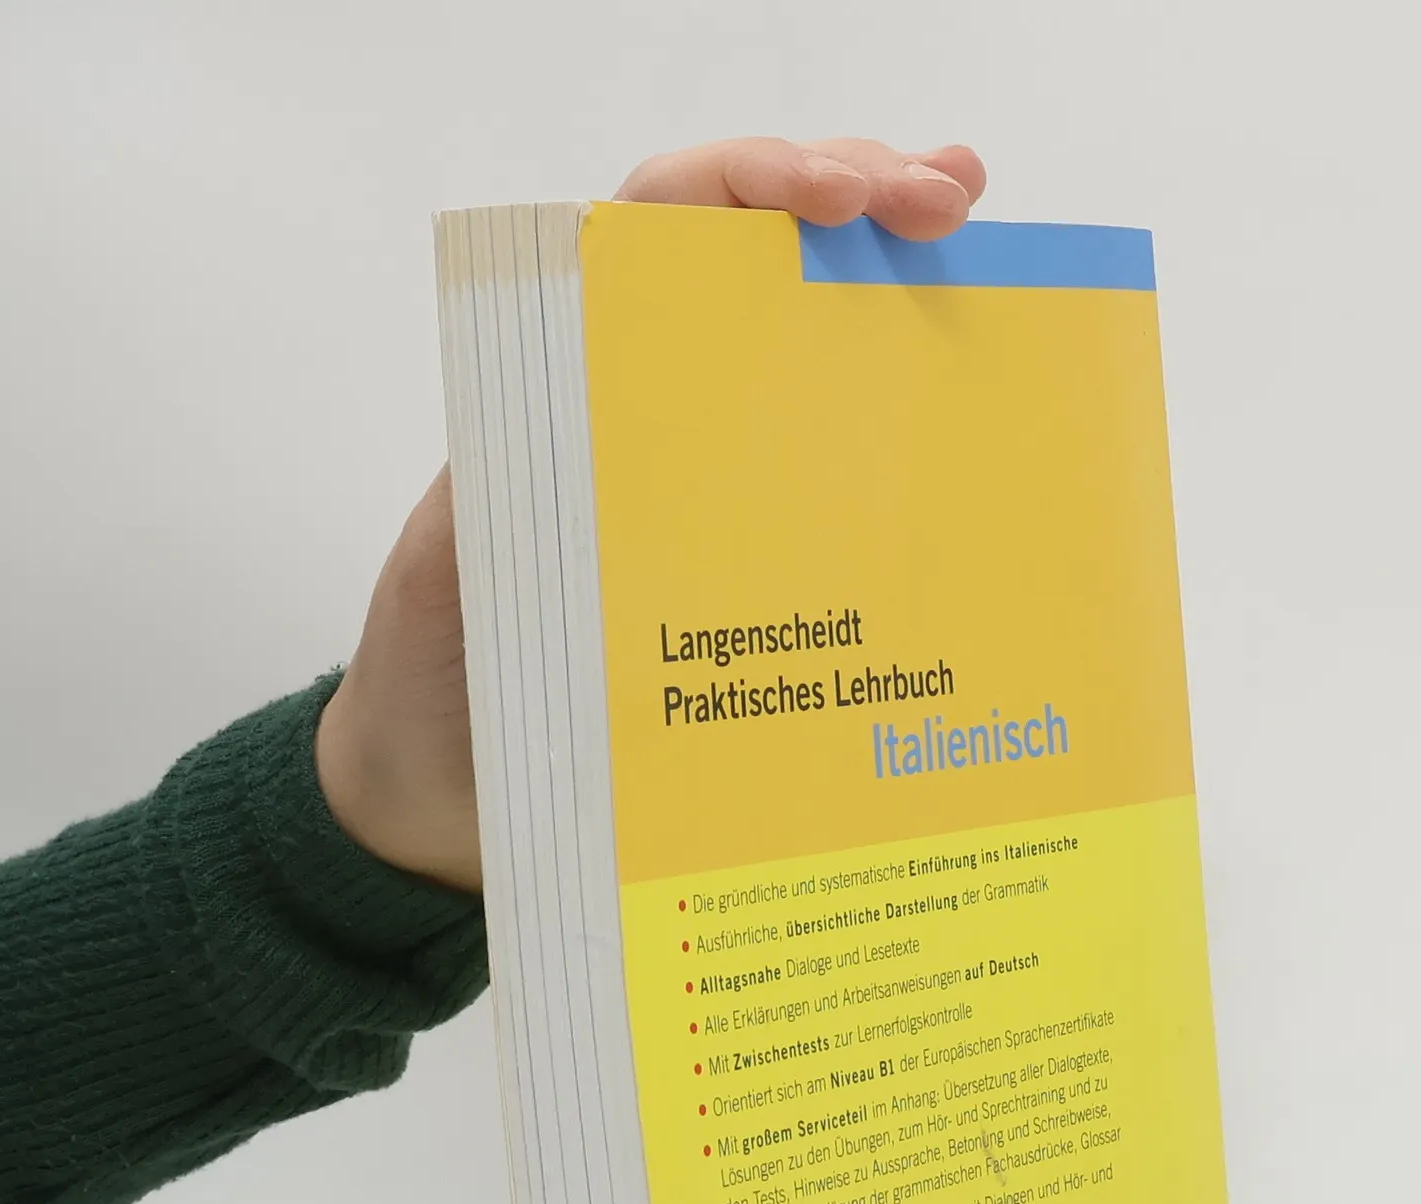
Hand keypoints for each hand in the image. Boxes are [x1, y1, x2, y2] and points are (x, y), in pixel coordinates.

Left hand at [316, 137, 986, 893]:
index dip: (757, 184)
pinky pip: (834, 477)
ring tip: (986, 257)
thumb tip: (583, 437)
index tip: (845, 199)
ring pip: (812, 347)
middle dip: (861, 200)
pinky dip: (904, 434)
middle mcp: (648, 408)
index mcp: (567, 381)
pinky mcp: (747, 563)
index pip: (667, 226)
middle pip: (761, 257)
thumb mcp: (453, 580)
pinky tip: (972, 418)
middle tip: (953, 203)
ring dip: (899, 290)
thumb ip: (504, 502)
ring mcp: (706, 479)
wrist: (443, 803)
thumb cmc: (434, 687)